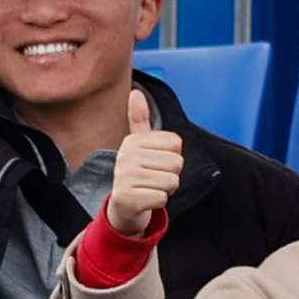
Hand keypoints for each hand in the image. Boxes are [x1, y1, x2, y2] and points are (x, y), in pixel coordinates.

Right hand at [103, 84, 184, 235]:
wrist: (122, 205)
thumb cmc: (137, 172)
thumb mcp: (138, 144)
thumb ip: (140, 119)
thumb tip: (135, 93)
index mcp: (133, 141)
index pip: (177, 144)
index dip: (173, 156)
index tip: (156, 163)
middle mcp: (126, 156)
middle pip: (176, 163)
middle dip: (171, 174)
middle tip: (154, 178)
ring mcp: (125, 177)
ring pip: (172, 181)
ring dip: (166, 189)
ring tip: (150, 188)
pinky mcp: (127, 198)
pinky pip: (162, 198)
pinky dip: (158, 202)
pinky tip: (146, 199)